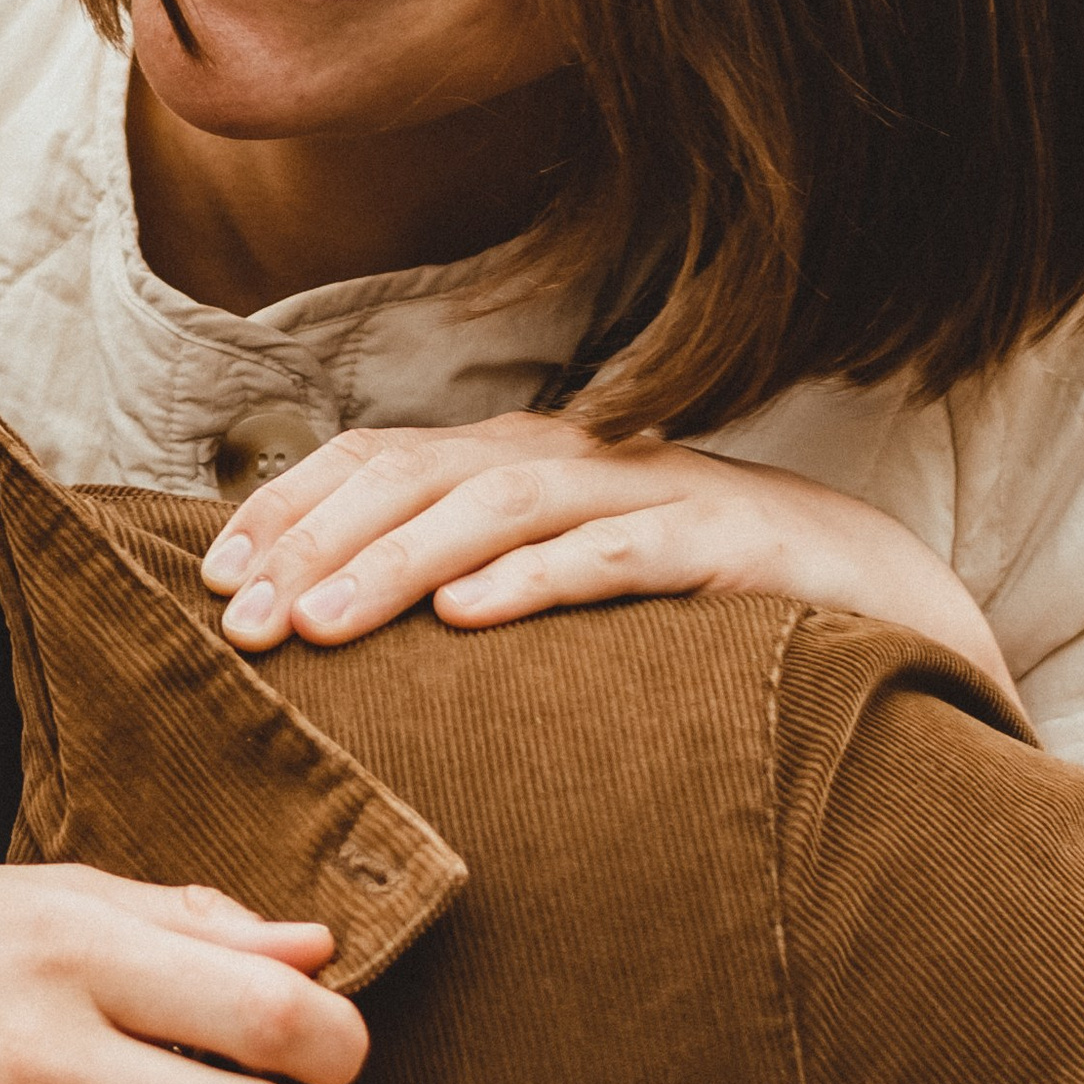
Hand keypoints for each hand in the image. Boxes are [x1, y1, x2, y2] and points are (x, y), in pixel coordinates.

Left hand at [198, 413, 1022, 711]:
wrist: (872, 588)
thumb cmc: (685, 598)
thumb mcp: (555, 580)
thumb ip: (458, 582)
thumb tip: (319, 625)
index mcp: (517, 458)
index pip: (375, 458)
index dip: (288, 508)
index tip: (212, 580)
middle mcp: (569, 458)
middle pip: (416, 476)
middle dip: (316, 542)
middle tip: (241, 619)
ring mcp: (647, 492)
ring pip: (498, 507)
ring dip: (397, 562)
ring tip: (319, 623)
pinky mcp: (720, 544)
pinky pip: (616, 555)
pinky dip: (537, 578)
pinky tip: (471, 614)